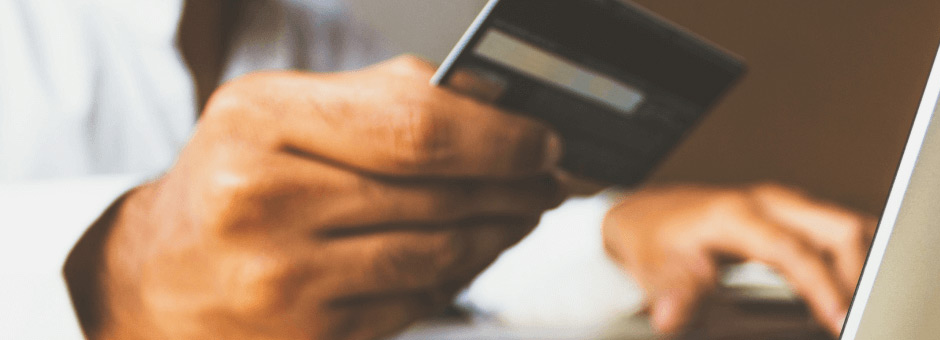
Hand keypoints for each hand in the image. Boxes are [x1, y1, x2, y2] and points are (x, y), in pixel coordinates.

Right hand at [63, 56, 563, 339]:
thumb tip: (497, 103)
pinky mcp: (307, 335)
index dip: (500, 137)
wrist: (156, 276)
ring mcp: (282, 279)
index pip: (416, 126)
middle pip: (437, 193)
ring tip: (519, 214)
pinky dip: (457, 276)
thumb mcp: (283, 113)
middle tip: (549, 180)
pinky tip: (469, 253)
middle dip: (515, 186)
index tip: (543, 140)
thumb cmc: (233, 182)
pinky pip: (415, 303)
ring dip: (498, 234)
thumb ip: (384, 99)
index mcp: (261, 121)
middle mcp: (263, 200)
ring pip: (437, 255)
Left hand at [602, 184, 875, 334]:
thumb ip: (672, 293)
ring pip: (849, 225)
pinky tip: (859, 289)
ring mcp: (787, 206)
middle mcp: (770, 203)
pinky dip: (858, 258)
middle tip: (867, 317)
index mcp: (738, 215)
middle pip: (839, 228)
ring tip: (871, 307)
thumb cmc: (655, 240)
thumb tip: (671, 316)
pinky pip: (841, 231)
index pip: (793, 250)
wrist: (649, 216)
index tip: (839, 318)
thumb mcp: (654, 269)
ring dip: (868, 264)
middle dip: (862, 274)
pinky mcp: (795, 215)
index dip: (821, 285)